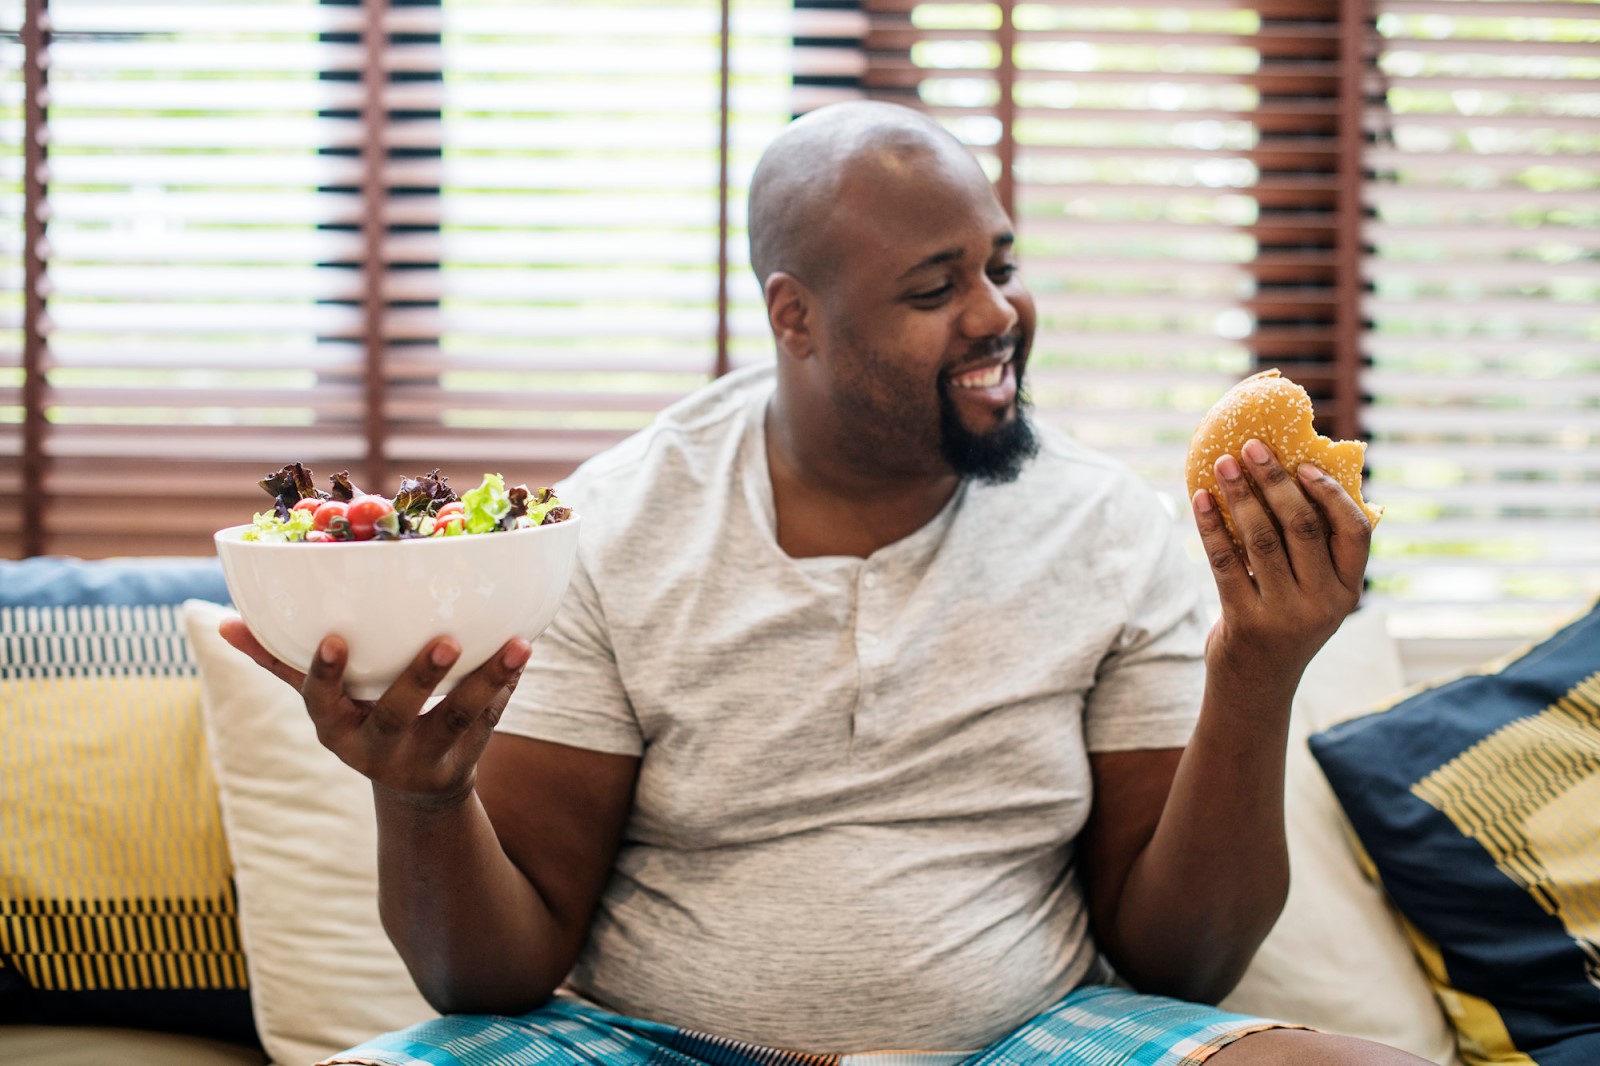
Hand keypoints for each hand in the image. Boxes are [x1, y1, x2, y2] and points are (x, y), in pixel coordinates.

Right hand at [219, 617, 531, 808]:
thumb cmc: (360, 722)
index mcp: (334, 729)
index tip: (334, 639)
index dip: (324, 674)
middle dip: (419, 679)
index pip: (320, 702)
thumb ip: (278, 662)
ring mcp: (424, 759)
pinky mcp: (466, 761)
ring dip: (488, 680)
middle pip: (397, 715)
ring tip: (518, 644)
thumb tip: (224, 623)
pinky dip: (507, 687)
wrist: (414, 792)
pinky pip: (490, 721)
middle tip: (446, 641)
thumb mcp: (324, 703)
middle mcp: (377, 749)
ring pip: (459, 719)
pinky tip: (523, 649)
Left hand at [1191, 437, 1372, 695]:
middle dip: (1274, 480)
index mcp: (1348, 589)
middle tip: (1251, 446)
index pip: (1355, 531)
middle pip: (1302, 526)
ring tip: (1221, 464)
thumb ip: (1313, 550)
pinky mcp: (1245, 621)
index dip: (1331, 493)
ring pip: (1261, 538)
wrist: (1256, 686)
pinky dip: (1210, 525)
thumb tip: (1288, 472)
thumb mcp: (1313, 592)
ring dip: (1238, 495)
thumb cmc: (1284, 622)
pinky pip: (1225, 561)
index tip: (1302, 463)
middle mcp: (1324, 603)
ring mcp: (1285, 614)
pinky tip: (1199, 499)